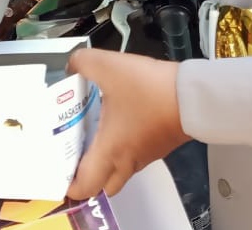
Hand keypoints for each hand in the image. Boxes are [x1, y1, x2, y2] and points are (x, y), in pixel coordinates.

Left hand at [66, 49, 189, 199]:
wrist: (195, 95)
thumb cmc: (150, 89)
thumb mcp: (107, 66)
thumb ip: (81, 63)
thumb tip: (73, 66)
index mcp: (111, 151)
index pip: (85, 187)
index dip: (67, 186)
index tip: (56, 171)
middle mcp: (128, 160)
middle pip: (103, 186)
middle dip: (85, 177)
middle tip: (71, 153)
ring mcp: (146, 154)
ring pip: (119, 170)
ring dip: (103, 160)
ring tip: (88, 134)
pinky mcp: (158, 144)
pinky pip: (134, 155)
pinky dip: (120, 147)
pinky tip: (113, 122)